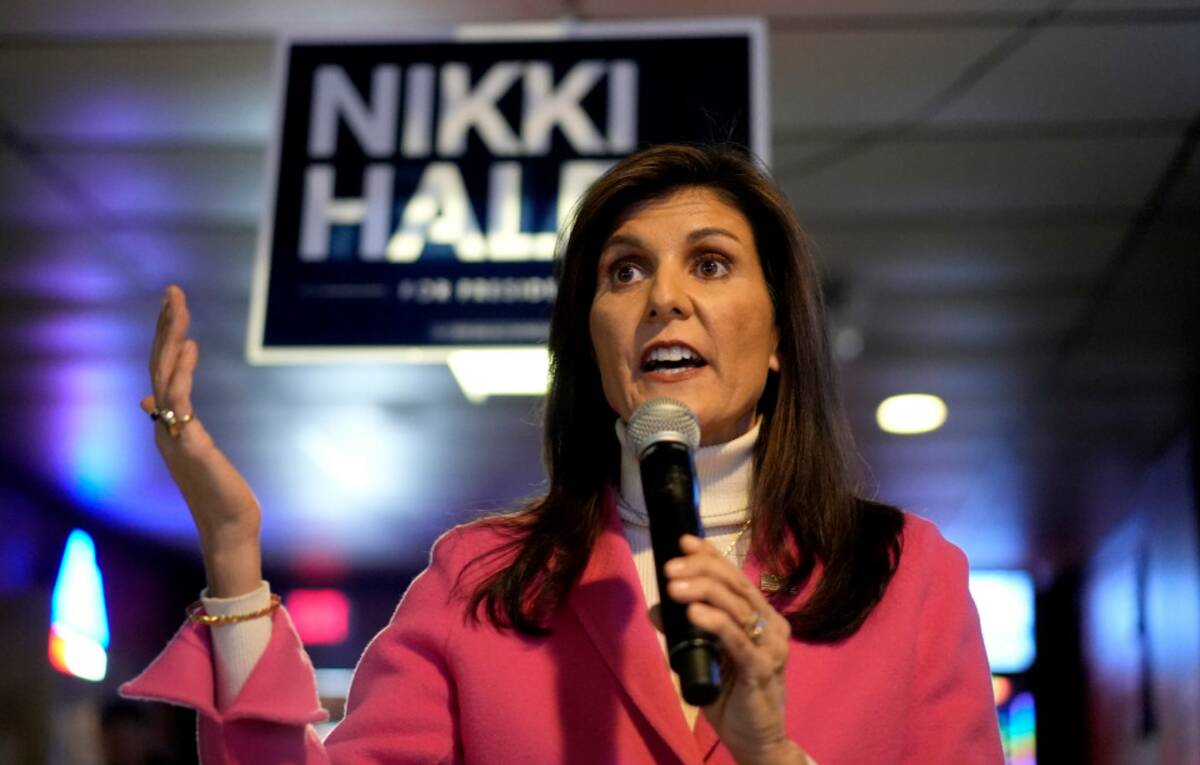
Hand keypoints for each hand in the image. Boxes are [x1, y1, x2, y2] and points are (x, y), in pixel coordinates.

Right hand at [142, 285, 262, 596]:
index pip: (161, 372)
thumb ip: (176, 420)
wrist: (229, 525)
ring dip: (171, 338)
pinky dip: (181, 373)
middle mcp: (163, 426)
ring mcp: (173, 435)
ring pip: (163, 377)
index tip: (174, 307)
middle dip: (165, 326)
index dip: (165, 338)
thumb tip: (151, 400)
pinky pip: (179, 402)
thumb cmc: (217, 489)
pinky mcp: (190, 445)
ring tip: (178, 306)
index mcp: (167, 424)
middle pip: (158, 366)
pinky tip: (190, 347)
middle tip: (173, 290)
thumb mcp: (194, 448)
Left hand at [659, 534, 808, 764]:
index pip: (736, 577)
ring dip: (703, 591)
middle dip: (701, 570)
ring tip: (674, 586)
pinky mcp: (761, 669)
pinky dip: (714, 622)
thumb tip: (657, 608)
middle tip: (671, 567)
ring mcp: (770, 647)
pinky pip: (737, 638)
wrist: (758, 741)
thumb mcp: (704, 657)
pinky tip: (694, 613)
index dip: (711, 556)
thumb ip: (685, 632)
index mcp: (762, 617)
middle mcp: (772, 626)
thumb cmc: (733, 697)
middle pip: (736, 585)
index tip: (684, 541)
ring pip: (737, 606)